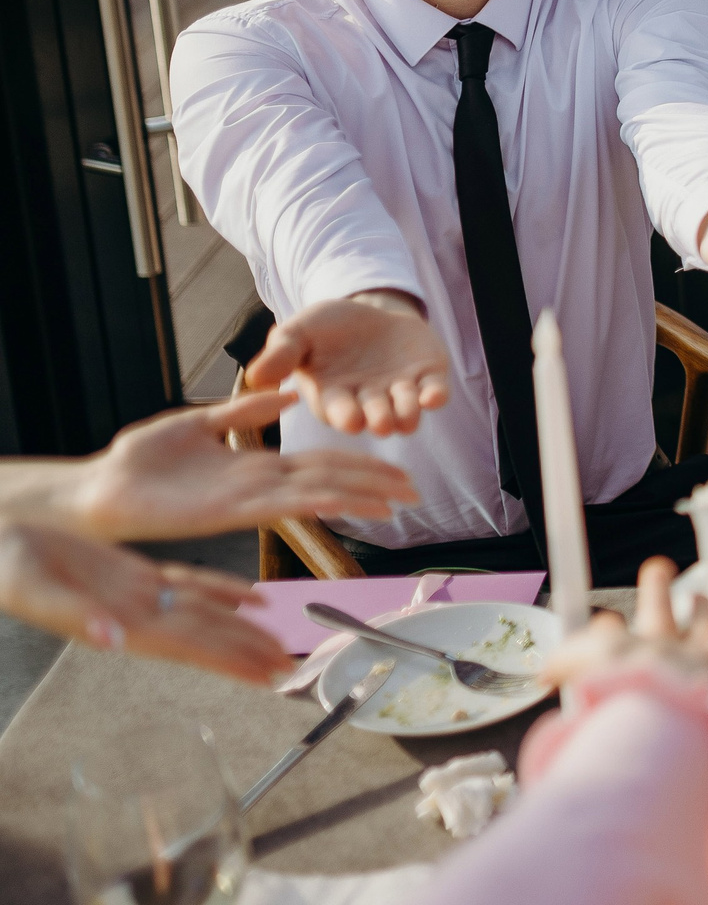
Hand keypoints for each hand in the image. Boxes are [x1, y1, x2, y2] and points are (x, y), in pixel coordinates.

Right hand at [0, 523, 289, 685]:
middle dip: (248, 653)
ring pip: (204, 612)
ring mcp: (137, 594)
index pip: (189, 647)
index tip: (268, 677)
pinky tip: (252, 596)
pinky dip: (223, 590)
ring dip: (243, 628)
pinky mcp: (133, 573)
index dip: (231, 662)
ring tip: (280, 644)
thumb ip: (73, 615)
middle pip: (206, 635)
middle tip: (291, 668)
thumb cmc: (3, 567)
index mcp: (117, 624)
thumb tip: (111, 638)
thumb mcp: (31, 589)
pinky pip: (188, 582)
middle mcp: (135, 614)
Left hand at [68, 392, 416, 540]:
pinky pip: (282, 506)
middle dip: (372, 484)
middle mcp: (259, 485)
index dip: (358, 465)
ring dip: (358, 497)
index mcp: (253, 465)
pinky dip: (319, 504)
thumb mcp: (197, 422)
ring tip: (396, 501)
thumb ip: (242, 410)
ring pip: (316, 495)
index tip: (393, 468)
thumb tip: (285, 393)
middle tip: (413, 490)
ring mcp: (246, 499)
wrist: (96, 488)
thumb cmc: (137, 460)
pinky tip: (346, 502)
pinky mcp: (227, 511)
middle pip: (329, 480)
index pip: (319, 463)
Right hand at [244, 294, 450, 436]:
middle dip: (377, 419)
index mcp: (333, 396)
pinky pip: (434, 391)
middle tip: (379, 422)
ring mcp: (399, 391)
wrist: (370, 310)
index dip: (344, 414)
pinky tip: (435, 397)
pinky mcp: (427, 377)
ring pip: (405, 410)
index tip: (350, 419)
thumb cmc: (328, 327)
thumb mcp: (300, 332)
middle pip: (373, 415)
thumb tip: (255, 377)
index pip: (337, 410)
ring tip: (406, 416)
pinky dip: (435, 395)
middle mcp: (367, 401)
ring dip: (406, 413)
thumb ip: (282, 353)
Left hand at [543, 557, 707, 703]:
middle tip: (658, 569)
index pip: (616, 634)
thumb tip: (544, 672)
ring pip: (700, 615)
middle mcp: (665, 652)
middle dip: (658, 591)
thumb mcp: (584, 657)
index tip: (608, 623)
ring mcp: (702, 650)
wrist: (668, 698)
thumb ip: (566, 660)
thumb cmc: (623, 676)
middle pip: (661, 614)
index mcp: (629, 652)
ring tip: (698, 596)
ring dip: (698, 605)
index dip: (611, 627)